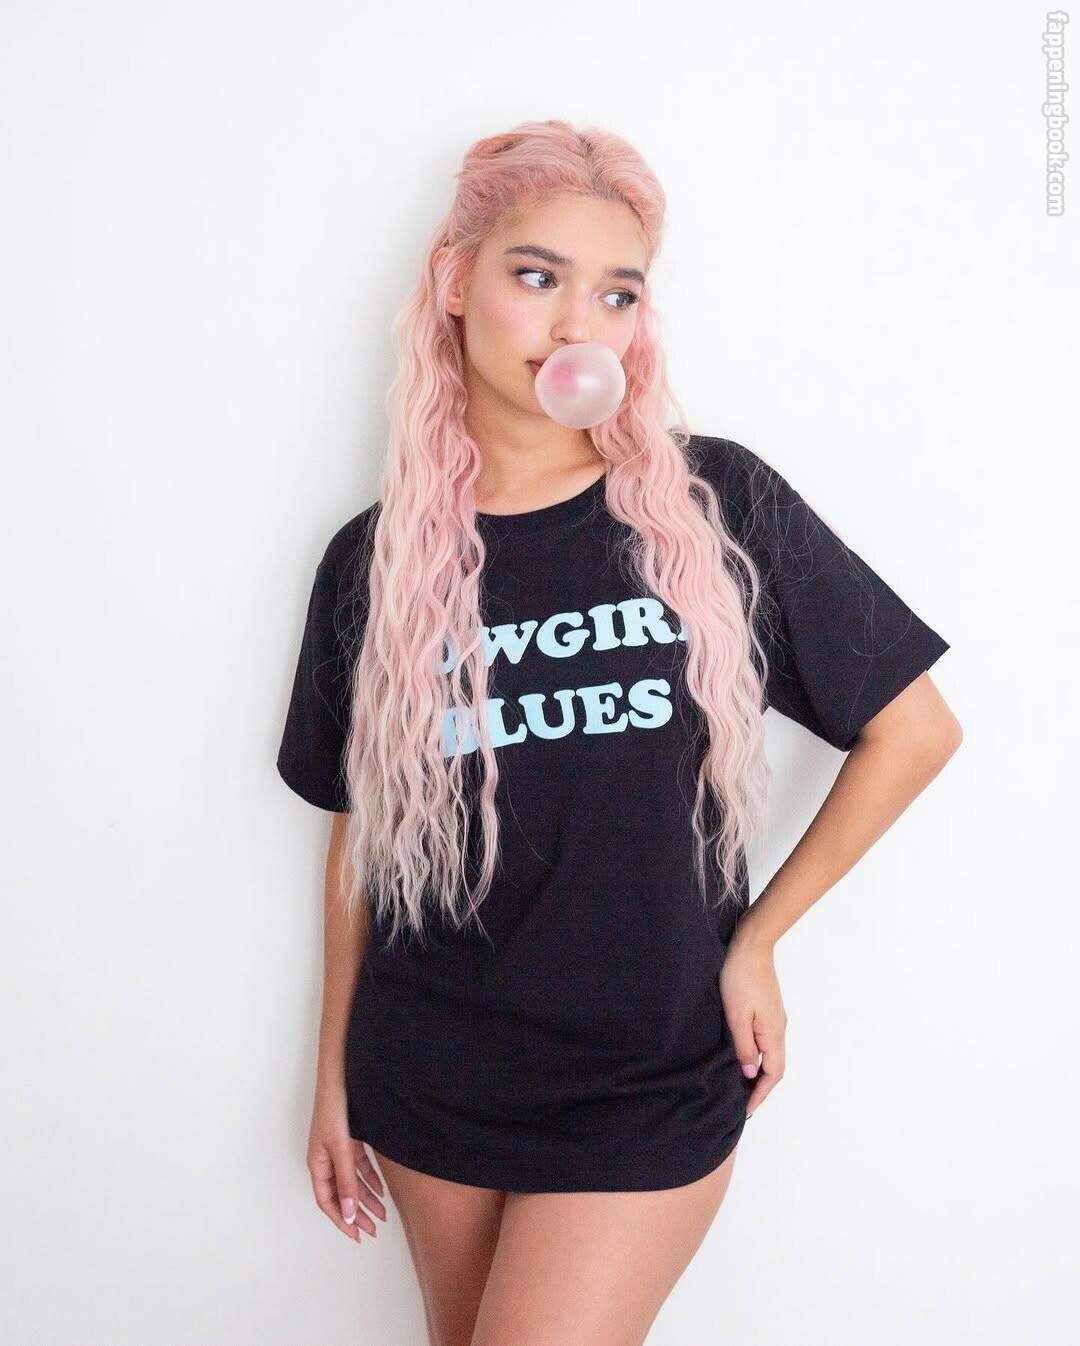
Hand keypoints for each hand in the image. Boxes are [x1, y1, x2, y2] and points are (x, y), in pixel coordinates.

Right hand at [307, 1081, 387, 1241]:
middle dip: (357, 1214)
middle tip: (373, 1230)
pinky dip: (369, 1179)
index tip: (356, 1235)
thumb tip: (350, 1214)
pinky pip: (359, 1166)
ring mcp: (338, 1149)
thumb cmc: (334, 1110)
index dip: (341, 1220)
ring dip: (366, 1198)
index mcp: (318, 1164)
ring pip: (352, 1182)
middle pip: (341, 1194)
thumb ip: (346, 1182)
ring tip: (382, 1214)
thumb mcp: (341, 1149)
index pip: (328, 1202)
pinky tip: (381, 1189)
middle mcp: (326, 1160)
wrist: (340, 1077)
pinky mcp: (349, 1139)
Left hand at [718, 935, 786, 1118]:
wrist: (751, 945)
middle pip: (774, 1066)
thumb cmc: (740, 978)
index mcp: (774, 1033)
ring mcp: (774, 1017)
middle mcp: (779, 1028)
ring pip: (770, 1052)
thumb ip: (744, 1047)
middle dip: (760, 1086)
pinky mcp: (767, 1007)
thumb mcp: (736, 1016)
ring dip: (758, 1070)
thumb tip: (751, 1073)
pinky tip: (741, 1054)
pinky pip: (764, 1039)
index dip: (760, 1094)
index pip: (773, 1073)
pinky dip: (755, 1053)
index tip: (746, 1110)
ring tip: (739, 1083)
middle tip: (741, 1101)